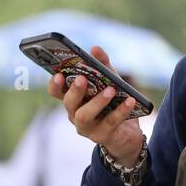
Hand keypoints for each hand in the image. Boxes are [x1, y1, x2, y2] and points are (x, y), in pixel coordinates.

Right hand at [48, 45, 145, 165]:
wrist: (127, 134)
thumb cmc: (113, 104)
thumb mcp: (110, 81)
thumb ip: (102, 66)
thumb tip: (95, 49)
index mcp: (74, 99)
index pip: (57, 92)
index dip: (55, 84)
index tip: (58, 74)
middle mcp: (75, 114)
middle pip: (69, 103)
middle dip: (75, 90)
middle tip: (82, 78)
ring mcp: (87, 127)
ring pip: (84, 116)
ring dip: (97, 102)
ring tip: (111, 90)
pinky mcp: (103, 136)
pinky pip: (110, 122)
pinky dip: (120, 111)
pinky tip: (130, 101)